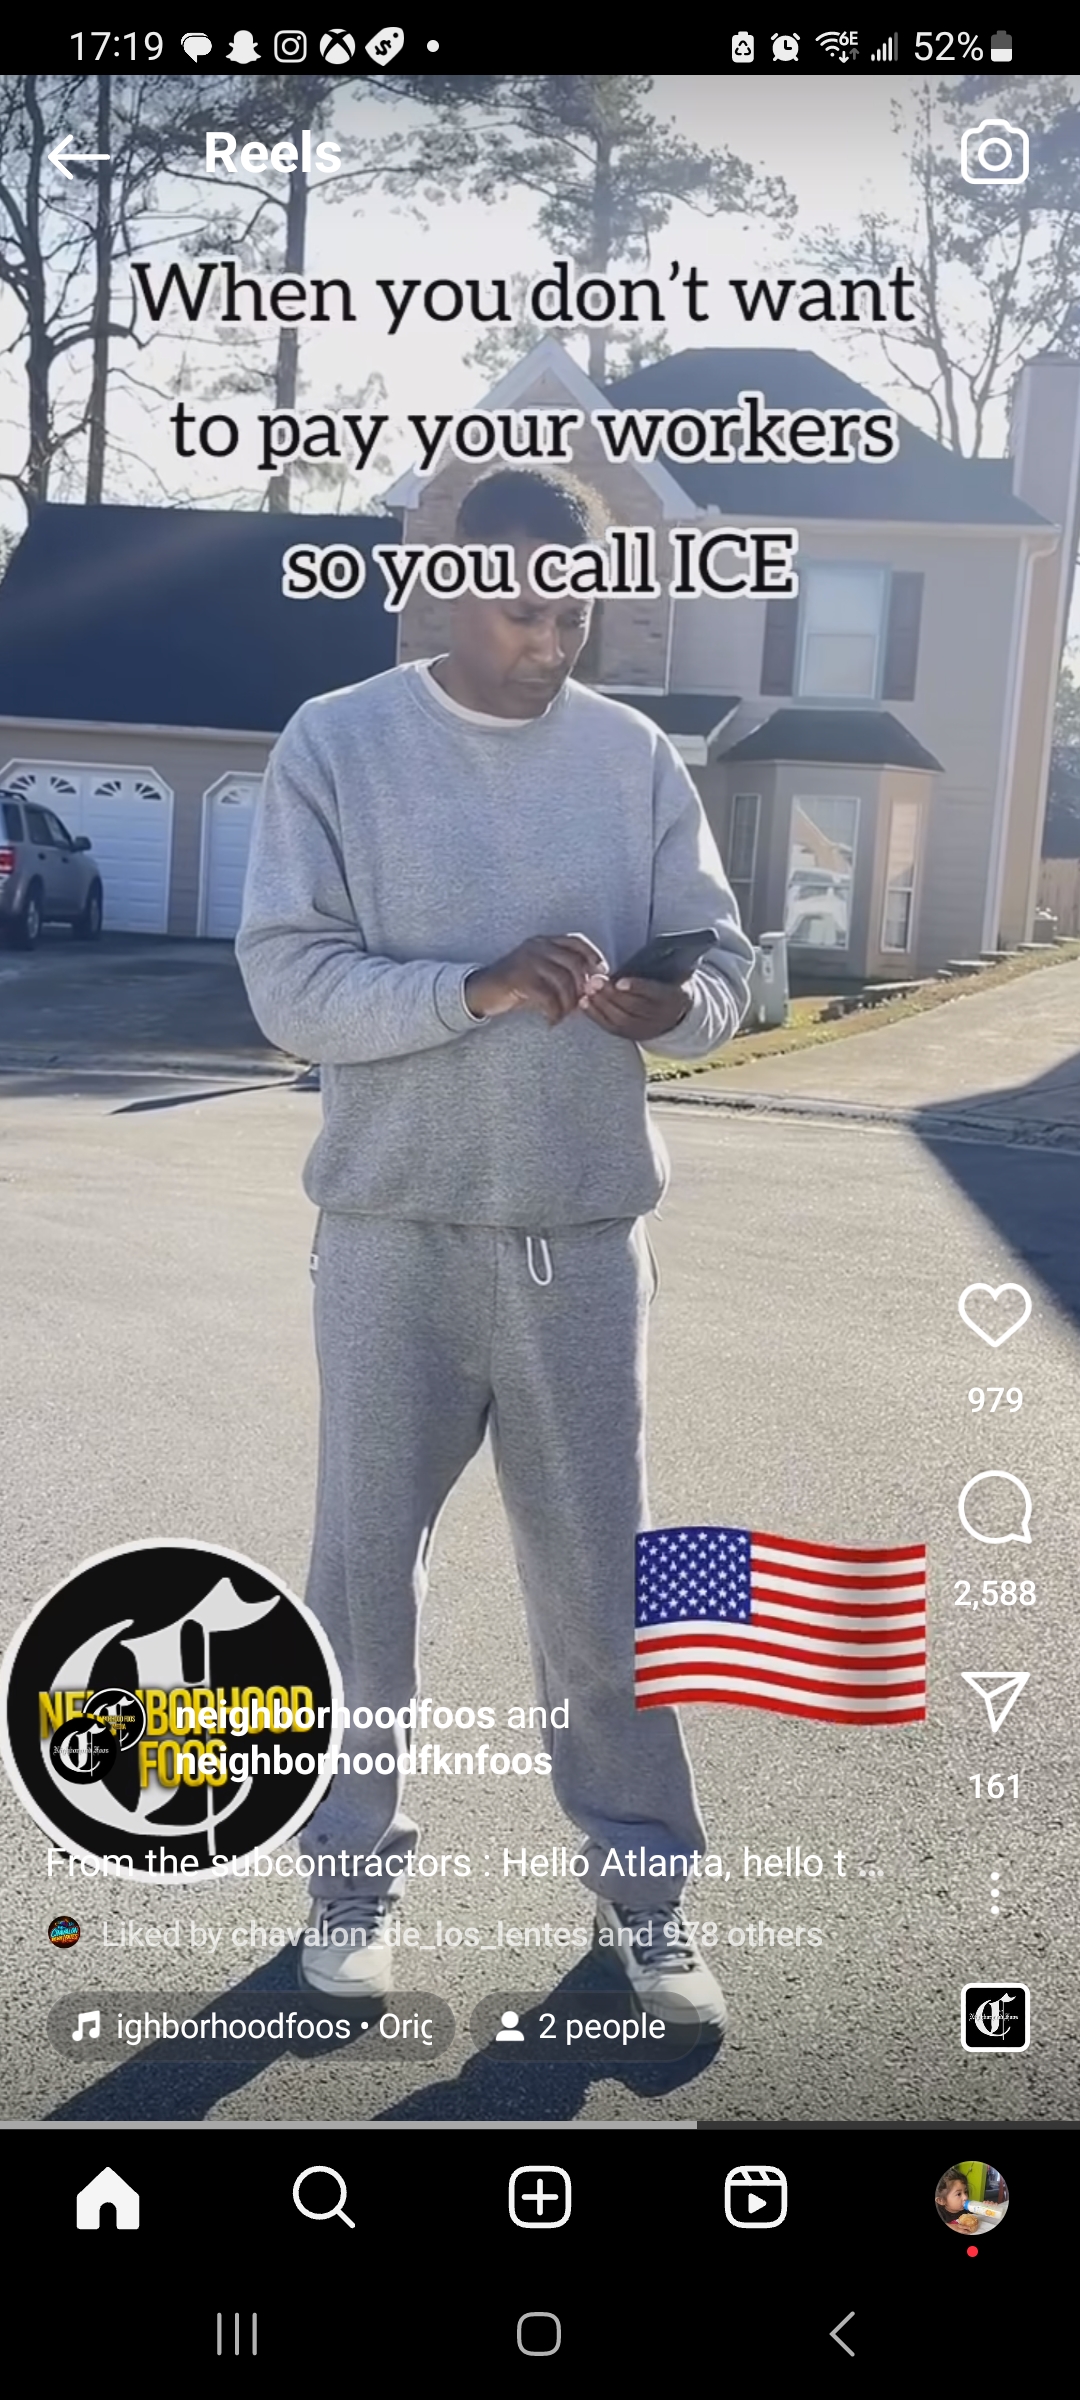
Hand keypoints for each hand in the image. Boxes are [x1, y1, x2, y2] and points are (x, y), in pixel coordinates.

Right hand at [465, 934, 607, 1025]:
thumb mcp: (541, 975)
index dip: (593, 956)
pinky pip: (547, 996)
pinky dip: (554, 1012)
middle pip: (573, 963)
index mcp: (544, 942)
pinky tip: (551, 1021)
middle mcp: (537, 947)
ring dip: (568, 1003)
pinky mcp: (518, 978)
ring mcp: (527, 960)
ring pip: (562, 981)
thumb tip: (591, 989)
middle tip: (580, 1004)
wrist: (480, 991)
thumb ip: (564, 976)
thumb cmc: (515, 987)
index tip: (602, 973)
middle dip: (582, 987)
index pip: (576, 941)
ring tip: (563, 1015)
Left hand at [578, 974, 692, 1043]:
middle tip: (594, 980)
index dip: (635, 987)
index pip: (653, 992)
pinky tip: (584, 1002)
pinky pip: (611, 1027)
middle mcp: (660, 1017)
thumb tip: (624, 959)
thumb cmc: (664, 984)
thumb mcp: (666, 974)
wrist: (674, 1013)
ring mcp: (646, 1029)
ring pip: (621, 1019)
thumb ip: (649, 967)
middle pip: (633, 1006)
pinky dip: (595, 1014)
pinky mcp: (631, 1035)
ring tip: (588, 988)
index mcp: (672, 997)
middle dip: (611, 994)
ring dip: (601, 1003)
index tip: (618, 982)